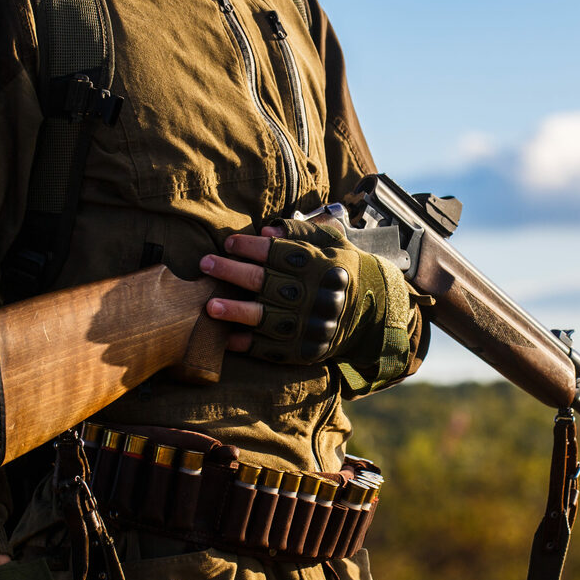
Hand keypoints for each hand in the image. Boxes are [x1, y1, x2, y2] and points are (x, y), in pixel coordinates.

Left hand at [198, 217, 392, 365]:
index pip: (279, 254)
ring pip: (266, 318)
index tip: (228, 243)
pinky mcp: (305, 349)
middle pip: (266, 283)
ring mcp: (308, 325)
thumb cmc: (344, 270)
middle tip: (205, 264)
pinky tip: (227, 339)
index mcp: (319, 267)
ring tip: (209, 307)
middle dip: (232, 273)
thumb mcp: (333, 244)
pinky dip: (248, 345)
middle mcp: (313, 296)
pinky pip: (273, 349)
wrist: (374, 314)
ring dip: (236, 312)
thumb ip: (301, 234)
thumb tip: (266, 231)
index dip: (251, 248)